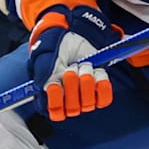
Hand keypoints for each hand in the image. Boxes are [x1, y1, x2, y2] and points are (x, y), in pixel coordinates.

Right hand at [27, 4, 119, 120]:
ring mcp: (84, 95)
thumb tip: (47, 85)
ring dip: (87, 81)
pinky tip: (97, 72)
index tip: (56, 85)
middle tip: (70, 69)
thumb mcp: (45, 55)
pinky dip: (102, 85)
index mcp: (51, 95)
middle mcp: (68, 99)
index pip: (55, 112)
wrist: (75, 36)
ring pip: (89, 103)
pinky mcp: (98, 89)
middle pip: (73, 109)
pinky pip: (104, 98)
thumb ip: (44, 70)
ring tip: (83, 65)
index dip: (56, 102)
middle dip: (72, 86)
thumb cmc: (56, 47)